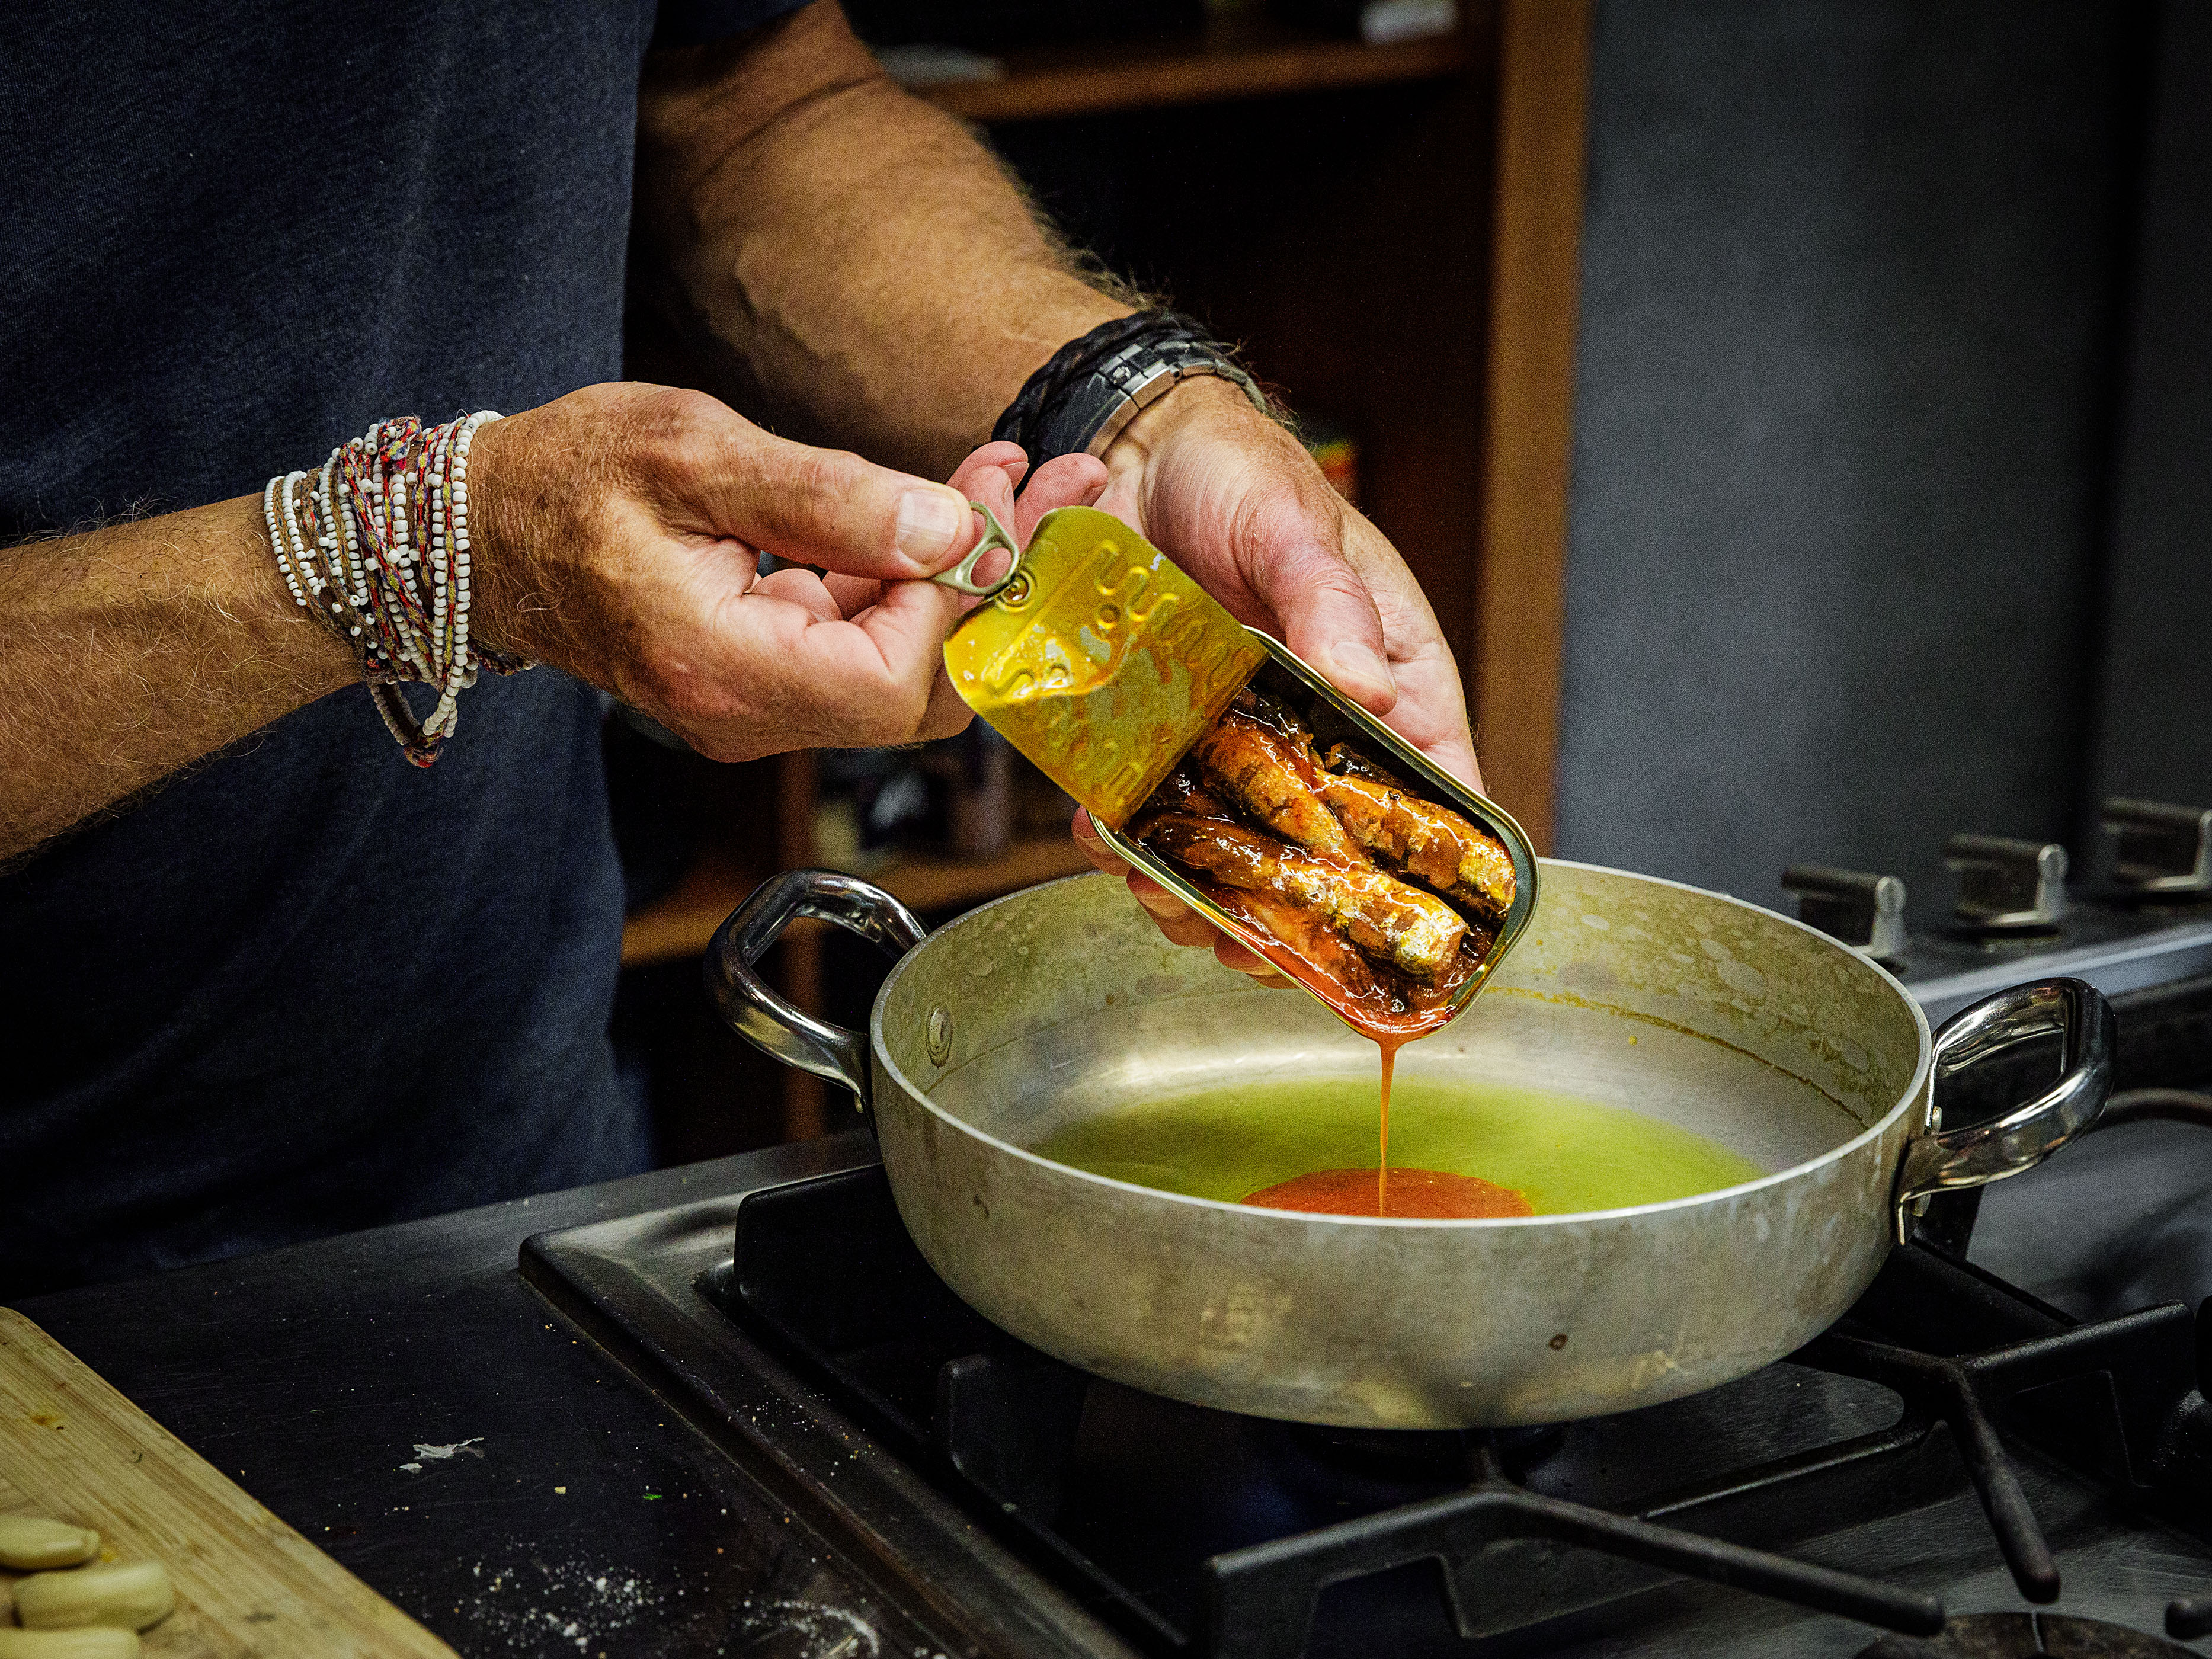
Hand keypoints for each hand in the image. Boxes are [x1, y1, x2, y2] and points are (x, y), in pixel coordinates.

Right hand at [468, 382, 1014, 759]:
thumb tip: (947, 532)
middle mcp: (744, 714)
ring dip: (970, 575)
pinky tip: (948, 503)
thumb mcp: (693, 453)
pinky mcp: (767, 676)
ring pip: (904, 669)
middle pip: (920, 693)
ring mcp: (757, 705)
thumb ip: (825, 500)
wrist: (480, 528)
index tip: (1001, 501)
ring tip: (1015, 477)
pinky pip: (866, 647)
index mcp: (720, 669)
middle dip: (999, 587)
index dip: (965, 599)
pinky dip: (916, 579)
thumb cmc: (565, 478)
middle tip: (1060, 485)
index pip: (892, 679)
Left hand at [1070, 377, 1479, 984]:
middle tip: (1234, 933)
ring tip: (1159, 889)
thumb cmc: (1242, 475)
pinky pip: (1144, 814)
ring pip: (1228, 852)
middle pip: (1322, 858)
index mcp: (1386, 690)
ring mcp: (1229, 742)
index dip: (1412, 879)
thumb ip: (1329, 602)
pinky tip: (1104, 838)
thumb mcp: (1296, 526)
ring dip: (1192, 889)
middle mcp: (1312, 733)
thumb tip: (1366, 686)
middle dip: (1279, 911)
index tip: (1370, 928)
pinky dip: (1124, 840)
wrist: (1130, 446)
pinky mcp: (1153, 738)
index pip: (1433, 802)